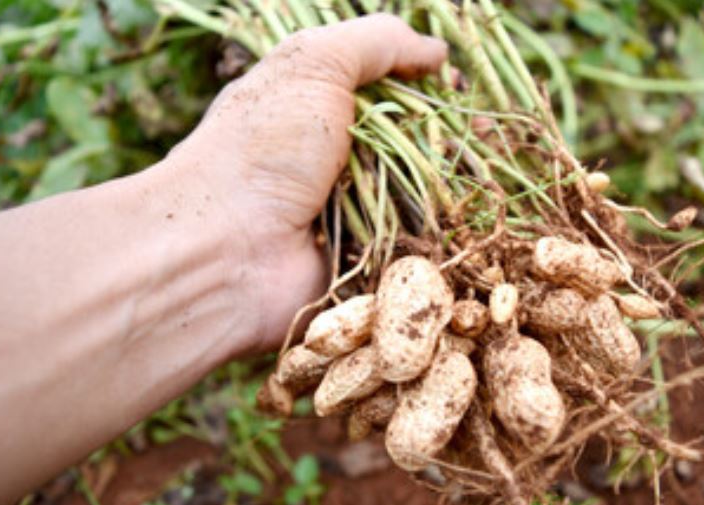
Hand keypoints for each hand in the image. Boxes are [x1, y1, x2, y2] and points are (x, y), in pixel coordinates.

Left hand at [168, 14, 446, 350]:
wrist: (223, 251)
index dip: (427, 85)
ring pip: (417, 195)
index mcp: (316, 108)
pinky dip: (433, 235)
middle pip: (409, 143)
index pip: (387, 89)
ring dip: (445, 187)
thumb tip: (436, 50)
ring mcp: (347, 214)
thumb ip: (375, 44)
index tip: (461, 85)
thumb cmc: (261, 149)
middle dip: (446, 137)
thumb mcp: (312, 65)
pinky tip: (460, 222)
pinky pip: (410, 245)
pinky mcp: (360, 262)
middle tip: (480, 134)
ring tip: (477, 176)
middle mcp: (332, 160)